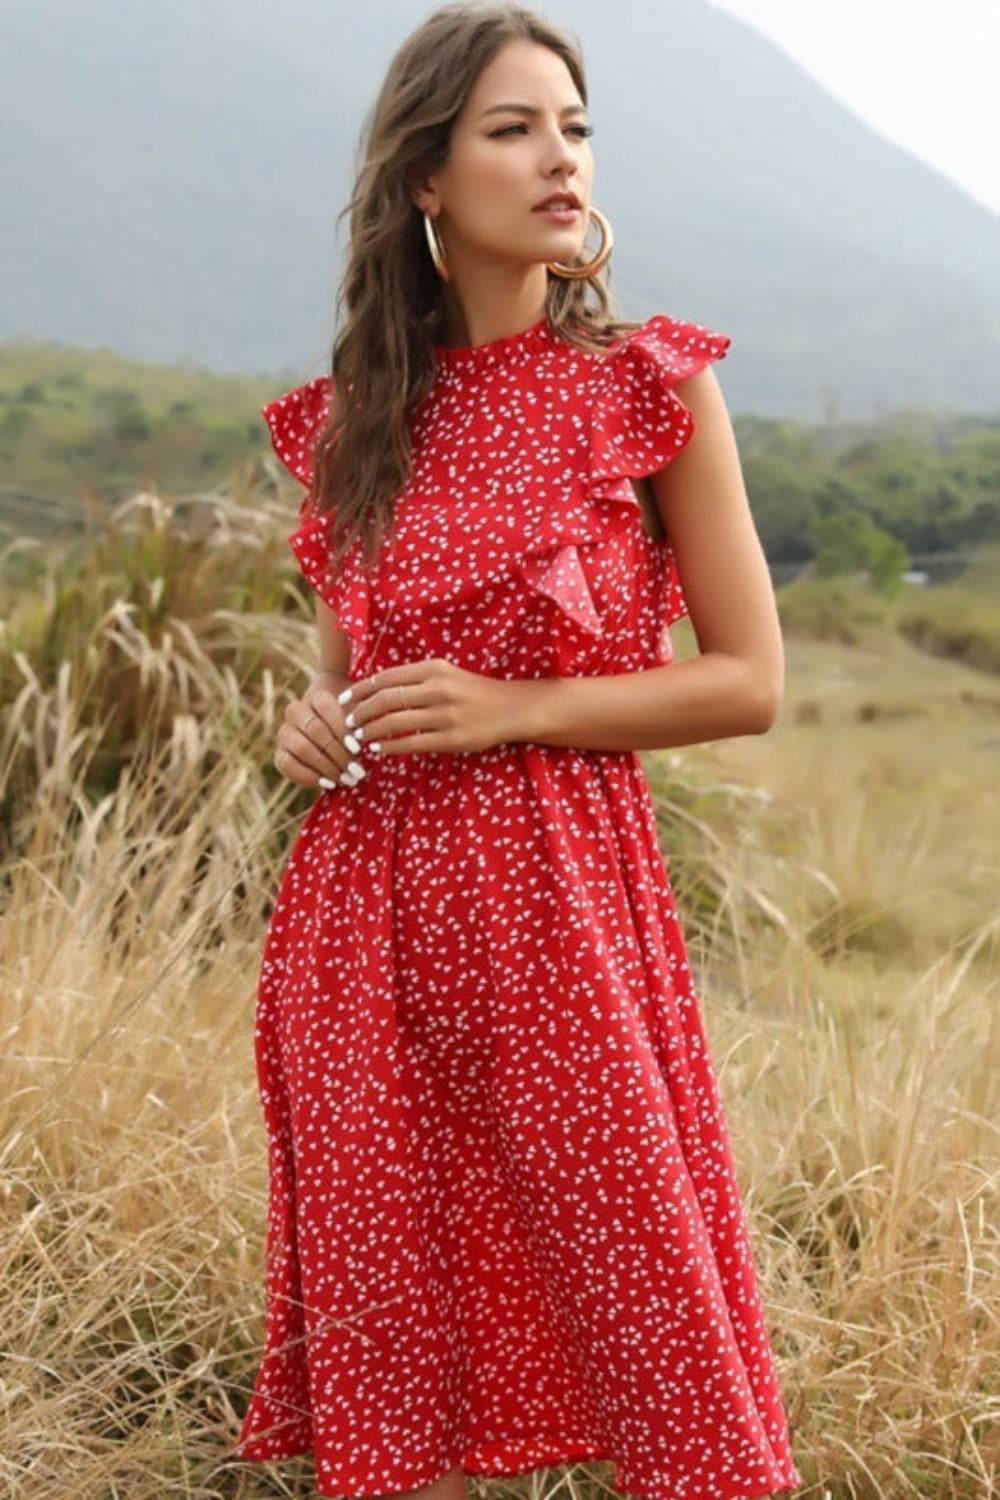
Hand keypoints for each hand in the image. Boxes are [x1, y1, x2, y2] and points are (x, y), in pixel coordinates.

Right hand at [273, 675, 368, 788]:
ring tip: (347, 779)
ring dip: (328, 767)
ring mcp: (284, 732)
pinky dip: (310, 777)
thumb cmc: (348, 730)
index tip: (357, 749)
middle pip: (316, 730)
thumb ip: (358, 726)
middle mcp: (295, 711)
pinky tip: (328, 784)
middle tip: (357, 772)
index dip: (341, 728)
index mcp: (315, 697)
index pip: (325, 707)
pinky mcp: (279, 754)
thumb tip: (362, 742)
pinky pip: (288, 765)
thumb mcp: (355, 722)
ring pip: (303, 748)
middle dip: (339, 754)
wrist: (328, 742)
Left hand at [340, 658, 517, 755]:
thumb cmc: (472, 691)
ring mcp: (445, 715)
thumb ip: (415, 678)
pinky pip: (412, 743)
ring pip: (395, 723)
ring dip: (371, 732)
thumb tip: (375, 688)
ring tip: (360, 738)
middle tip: (349, 723)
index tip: (344, 701)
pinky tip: (380, 750)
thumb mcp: (446, 674)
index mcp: (434, 668)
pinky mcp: (452, 738)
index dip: (360, 690)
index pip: (386, 677)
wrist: (511, 708)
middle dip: (360, 712)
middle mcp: (438, 689)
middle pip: (385, 700)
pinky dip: (390, 747)